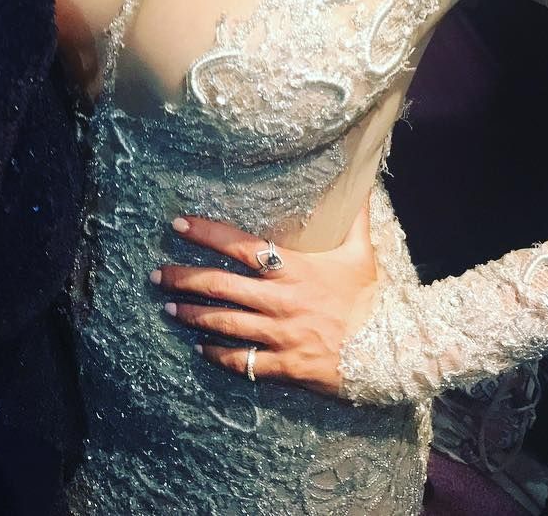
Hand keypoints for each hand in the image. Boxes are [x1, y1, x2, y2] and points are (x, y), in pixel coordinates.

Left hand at [153, 202, 379, 393]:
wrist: (391, 351)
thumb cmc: (372, 299)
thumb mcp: (362, 253)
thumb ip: (355, 217)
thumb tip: (362, 182)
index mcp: (294, 269)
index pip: (240, 246)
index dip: (207, 233)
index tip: (178, 225)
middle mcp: (280, 301)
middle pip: (220, 286)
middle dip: (184, 277)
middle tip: (157, 274)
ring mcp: (280, 335)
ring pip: (224, 323)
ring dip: (192, 315)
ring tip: (168, 307)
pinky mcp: (285, 366)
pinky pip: (243, 361)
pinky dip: (219, 355)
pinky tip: (201, 350)